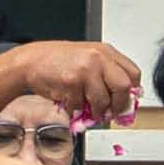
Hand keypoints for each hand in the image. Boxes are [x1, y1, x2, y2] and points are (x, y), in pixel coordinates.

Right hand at [13, 41, 143, 120]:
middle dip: (119, 105)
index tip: (126, 102)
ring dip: (95, 111)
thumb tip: (126, 98)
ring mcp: (86, 69)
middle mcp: (98, 58)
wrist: (30, 61)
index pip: (133, 74)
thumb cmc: (57, 61)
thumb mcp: (88, 60)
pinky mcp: (72, 82)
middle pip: (124, 87)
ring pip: (103, 101)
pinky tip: (69, 100)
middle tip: (111, 112)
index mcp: (105, 51)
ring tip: (86, 107)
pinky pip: (81, 106)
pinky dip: (76, 109)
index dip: (132, 92)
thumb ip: (107, 74)